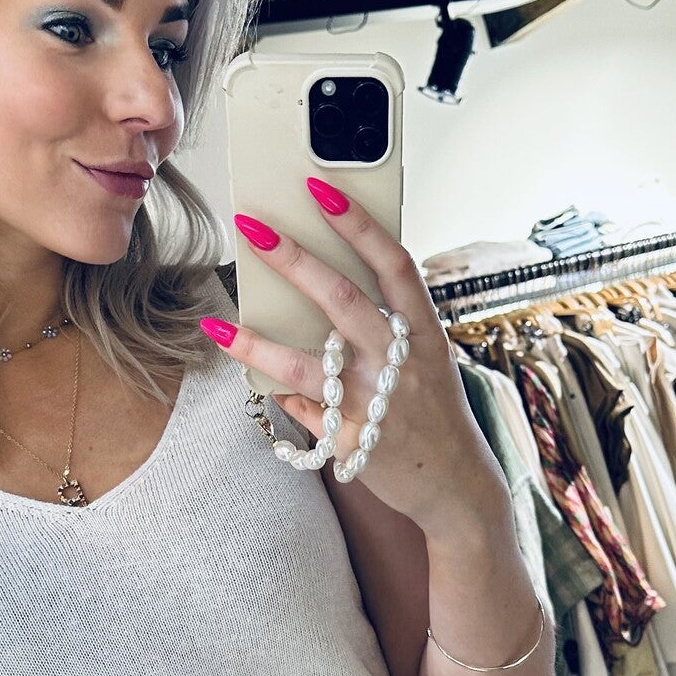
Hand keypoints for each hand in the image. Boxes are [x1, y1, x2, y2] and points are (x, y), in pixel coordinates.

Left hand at [219, 180, 507, 537]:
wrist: (456, 485)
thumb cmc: (433, 411)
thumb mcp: (425, 361)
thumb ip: (383, 329)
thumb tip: (318, 301)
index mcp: (424, 332)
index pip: (393, 263)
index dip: (358, 224)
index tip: (321, 189)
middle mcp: (401, 362)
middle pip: (342, 299)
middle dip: (293, 259)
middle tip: (252, 226)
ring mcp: (375, 402)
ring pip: (306, 366)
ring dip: (257, 345)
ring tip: (218, 327)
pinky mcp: (352, 440)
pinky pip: (304, 410)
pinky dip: (282, 394)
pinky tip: (260, 381)